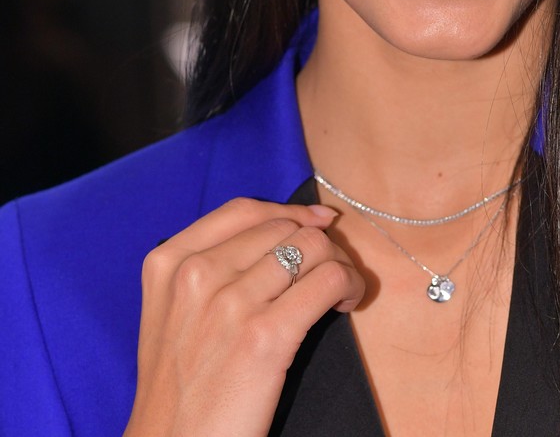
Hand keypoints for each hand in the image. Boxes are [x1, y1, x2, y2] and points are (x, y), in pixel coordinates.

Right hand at [123, 197, 364, 436]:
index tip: (318, 221)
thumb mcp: (173, 314)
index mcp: (169, 263)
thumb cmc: (180, 388)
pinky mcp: (264, 336)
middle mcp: (196, 274)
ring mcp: (229, 304)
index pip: (243, 210)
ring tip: (341, 291)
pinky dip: (350, 285)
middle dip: (318, 243)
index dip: (289, 210)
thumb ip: (212, 268)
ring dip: (340, 265)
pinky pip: (329, 280)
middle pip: (284, 228)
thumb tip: (288, 228)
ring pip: (313, 247)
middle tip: (330, 272)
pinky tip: (347, 303)